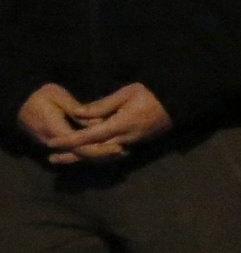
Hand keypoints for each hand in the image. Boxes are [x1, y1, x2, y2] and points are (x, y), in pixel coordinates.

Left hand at [26, 82, 169, 161]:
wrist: (178, 104)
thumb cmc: (152, 95)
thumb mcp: (126, 93)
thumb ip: (101, 105)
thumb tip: (77, 113)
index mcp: (119, 125)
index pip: (88, 137)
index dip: (68, 141)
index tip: (52, 143)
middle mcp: (123, 139)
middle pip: (93, 152)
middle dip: (71, 156)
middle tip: (53, 158)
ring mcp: (130, 144)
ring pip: (102, 156)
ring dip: (83, 158)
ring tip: (66, 158)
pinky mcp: (135, 144)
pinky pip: (111, 154)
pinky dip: (97, 156)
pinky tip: (88, 154)